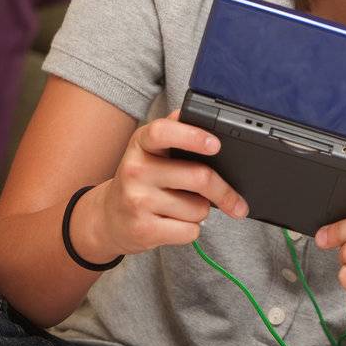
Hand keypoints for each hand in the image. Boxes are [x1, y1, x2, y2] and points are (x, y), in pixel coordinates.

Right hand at [87, 111, 248, 256]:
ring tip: (183, 207)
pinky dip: (191, 230)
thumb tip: (195, 115)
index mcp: (141, 144)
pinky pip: (189, 231)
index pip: (163, 132)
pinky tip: (175, 223)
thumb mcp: (149, 151)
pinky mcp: (143, 230)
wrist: (108, 218)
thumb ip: (173, 132)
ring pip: (198, 208)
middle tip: (237, 201)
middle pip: (198, 177)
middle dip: (224, 191)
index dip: (193, 137)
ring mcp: (137, 201)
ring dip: (201, 211)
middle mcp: (135, 170)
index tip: (216, 145)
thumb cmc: (139, 180)